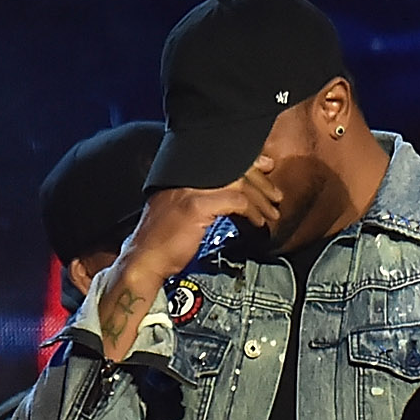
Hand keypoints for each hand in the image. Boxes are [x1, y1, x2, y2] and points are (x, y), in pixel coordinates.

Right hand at [91, 168, 283, 361]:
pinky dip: (251, 211)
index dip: (248, 160)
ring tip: (272, 212)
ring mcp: (190, 189)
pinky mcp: (196, 206)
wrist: (144, 261)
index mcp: (182, 174)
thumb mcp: (182, 212)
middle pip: (233, 167)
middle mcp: (186, 176)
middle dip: (260, 179)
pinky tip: (257, 223)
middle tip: (276, 194)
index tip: (266, 166)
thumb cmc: (163, 242)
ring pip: (238, 183)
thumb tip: (233, 193)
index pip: (221, 159)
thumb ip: (203, 198)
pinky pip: (235, 201)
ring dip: (260, 199)